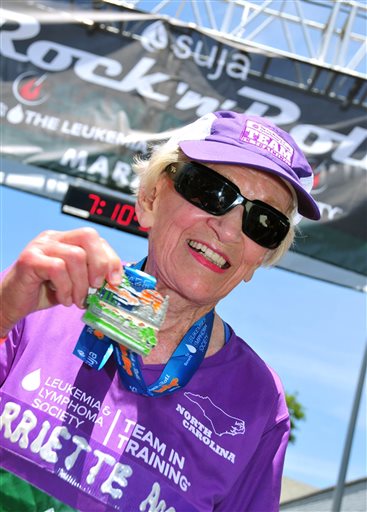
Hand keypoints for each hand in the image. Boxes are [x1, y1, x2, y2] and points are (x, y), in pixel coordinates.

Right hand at [0, 228, 121, 335]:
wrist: (13, 303)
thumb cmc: (45, 291)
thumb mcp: (75, 282)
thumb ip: (92, 277)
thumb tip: (117, 281)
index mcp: (66, 239)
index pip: (96, 238)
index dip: (110, 258)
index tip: (115, 280)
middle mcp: (54, 237)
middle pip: (88, 236)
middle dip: (100, 264)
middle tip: (97, 287)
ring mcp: (40, 246)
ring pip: (75, 256)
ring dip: (81, 284)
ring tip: (76, 299)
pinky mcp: (29, 258)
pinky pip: (57, 268)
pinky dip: (65, 288)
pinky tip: (64, 298)